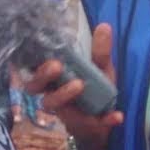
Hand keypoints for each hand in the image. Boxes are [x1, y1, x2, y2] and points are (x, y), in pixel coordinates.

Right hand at [23, 24, 122, 149]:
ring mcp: (62, 109)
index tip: (41, 49)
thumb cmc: (93, 87)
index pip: (34, 65)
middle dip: (42, 75)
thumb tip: (104, 25)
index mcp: (53, 75)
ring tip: (79, 85)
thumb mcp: (99, 67)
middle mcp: (51, 91)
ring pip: (51, 103)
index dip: (31, 59)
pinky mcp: (79, 124)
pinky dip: (105, 120)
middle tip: (56, 65)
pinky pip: (89, 123)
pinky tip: (118, 116)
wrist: (100, 120)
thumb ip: (100, 51)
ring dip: (63, 93)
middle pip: (34, 84)